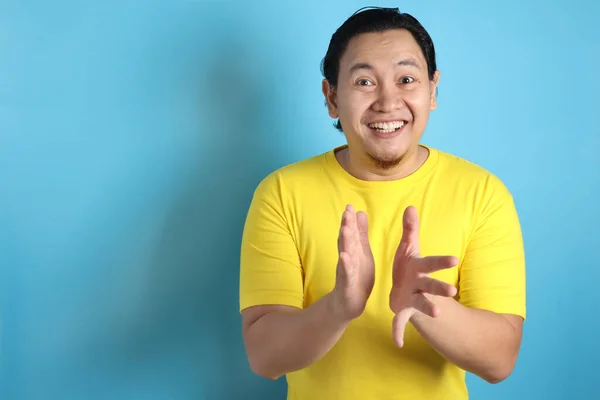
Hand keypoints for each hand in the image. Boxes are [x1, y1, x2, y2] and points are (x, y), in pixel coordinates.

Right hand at [331, 205, 374, 321]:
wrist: (349, 303)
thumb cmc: (357, 275)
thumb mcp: (361, 252)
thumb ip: (361, 233)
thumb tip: (359, 212)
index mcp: (353, 250)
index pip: (351, 233)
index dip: (350, 220)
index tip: (350, 206)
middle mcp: (348, 258)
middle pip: (347, 241)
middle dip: (347, 226)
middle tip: (347, 212)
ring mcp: (346, 271)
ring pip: (346, 255)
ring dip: (345, 243)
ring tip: (345, 230)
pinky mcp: (347, 285)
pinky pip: (347, 274)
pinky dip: (346, 266)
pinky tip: (344, 257)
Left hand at [389, 206, 458, 346]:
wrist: (405, 292)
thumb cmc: (409, 268)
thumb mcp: (408, 249)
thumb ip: (410, 230)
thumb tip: (410, 207)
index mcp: (420, 268)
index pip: (432, 263)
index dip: (442, 261)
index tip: (454, 259)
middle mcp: (421, 285)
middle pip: (432, 286)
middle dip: (441, 288)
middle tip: (452, 291)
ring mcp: (414, 300)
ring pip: (423, 305)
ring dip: (429, 309)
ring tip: (436, 314)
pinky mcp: (403, 311)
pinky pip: (401, 322)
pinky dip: (398, 332)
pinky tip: (397, 343)